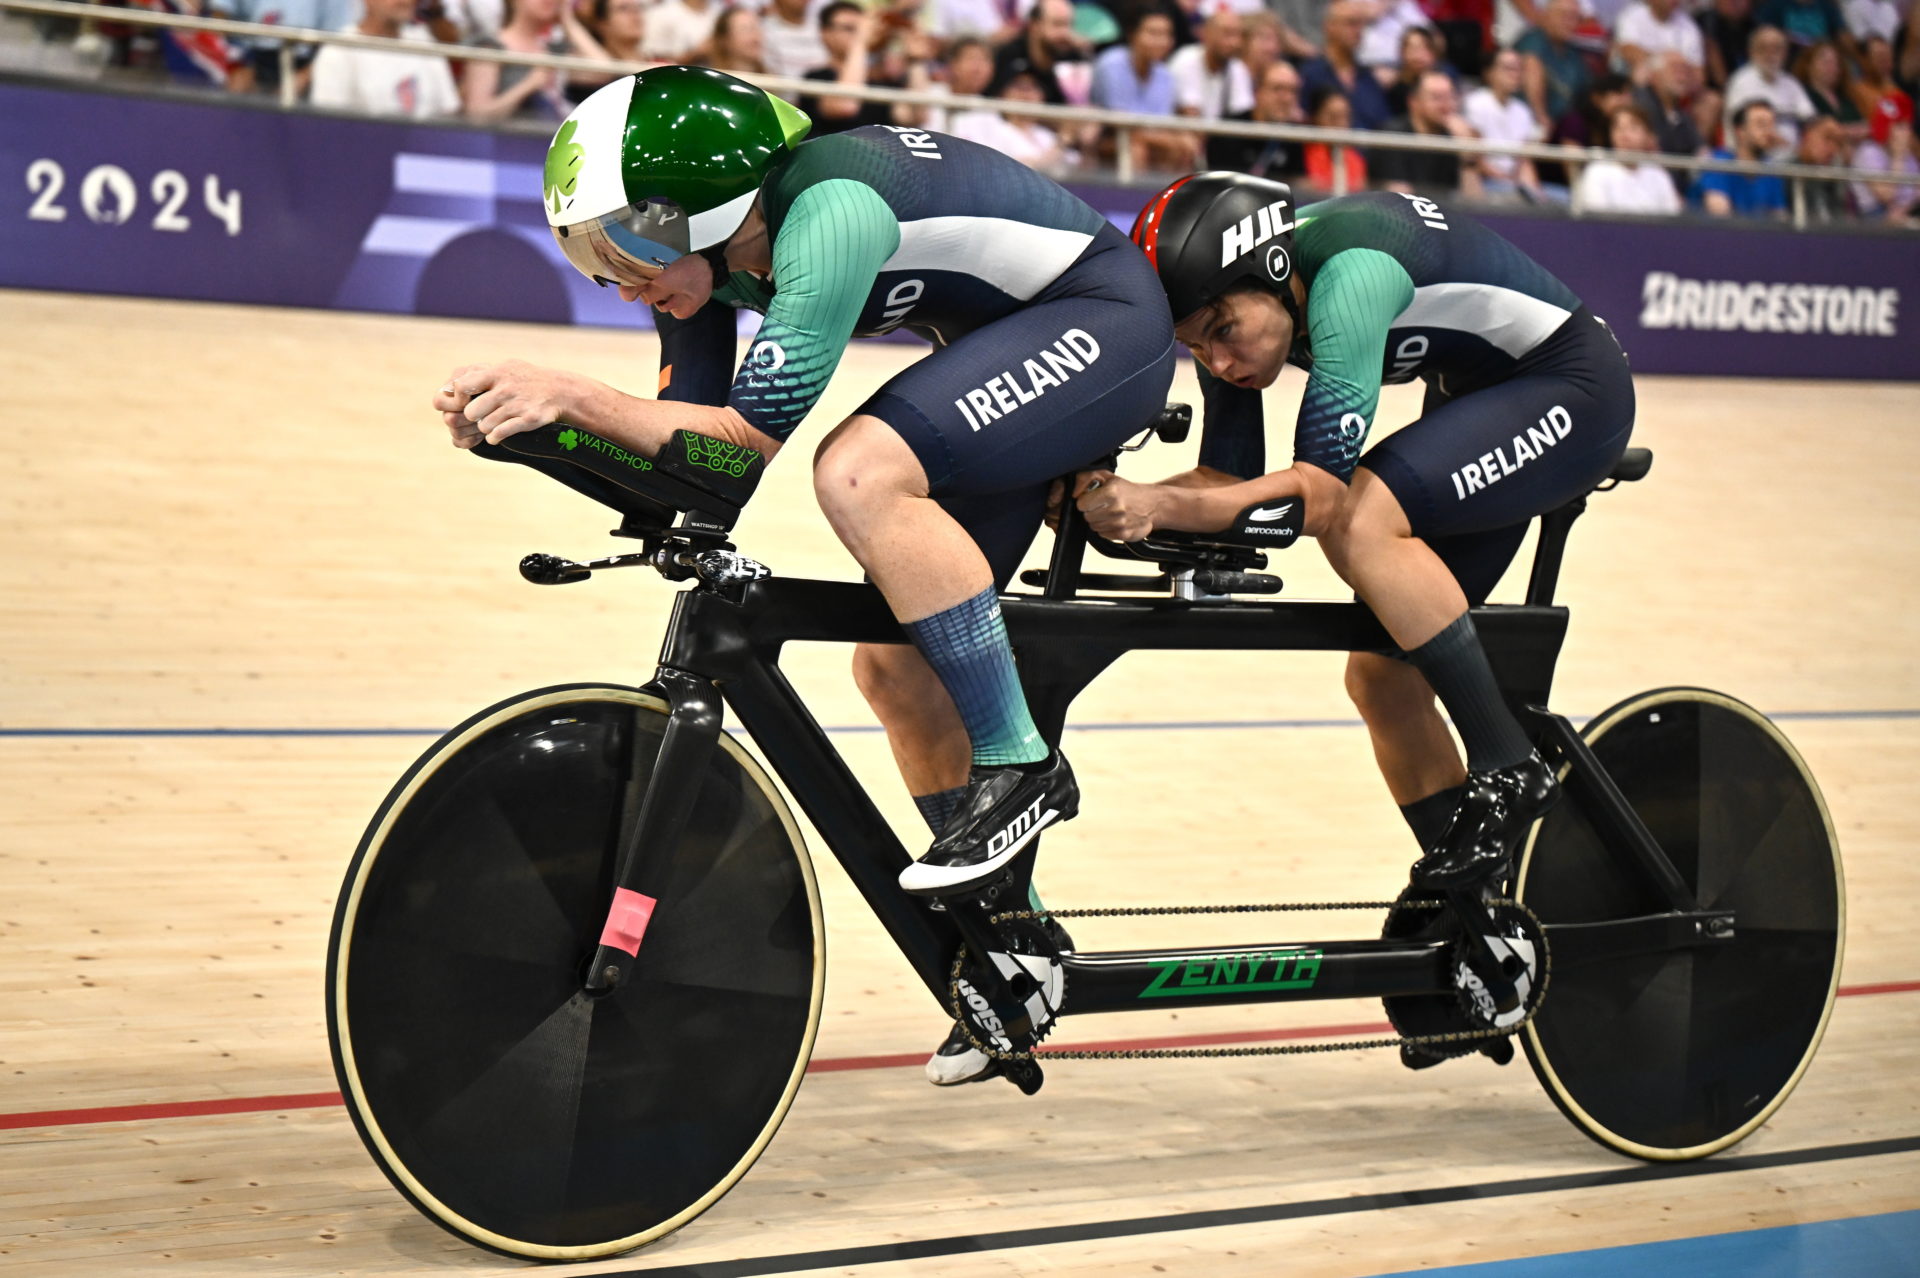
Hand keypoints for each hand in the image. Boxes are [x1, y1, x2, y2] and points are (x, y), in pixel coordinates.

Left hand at [432, 359, 581, 447]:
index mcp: (496, 374)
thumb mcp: (507, 367)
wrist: (560, 391)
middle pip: (471, 412)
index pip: (462, 386)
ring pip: (484, 426)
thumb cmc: (527, 379)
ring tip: (491, 424)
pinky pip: (500, 434)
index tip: (464, 401)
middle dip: (472, 417)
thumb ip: (482, 374)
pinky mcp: (527, 420)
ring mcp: (516, 405)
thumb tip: (454, 383)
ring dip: (485, 428)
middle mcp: (505, 389)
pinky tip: (497, 434)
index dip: (458, 397)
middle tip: (478, 417)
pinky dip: (495, 437)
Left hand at [1073, 469, 1161, 541]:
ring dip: (1099, 520)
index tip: (1092, 499)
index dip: (1085, 501)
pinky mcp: (1123, 534)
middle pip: (1087, 516)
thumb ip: (1086, 478)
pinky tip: (1115, 521)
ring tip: (1110, 513)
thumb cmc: (1129, 491)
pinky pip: (1103, 534)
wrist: (1152, 504)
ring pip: (1094, 526)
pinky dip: (1107, 529)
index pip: (1081, 504)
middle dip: (1092, 511)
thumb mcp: (1107, 477)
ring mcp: (1120, 523)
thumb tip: (1074, 492)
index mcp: (1111, 492)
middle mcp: (1116, 508)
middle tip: (1103, 506)